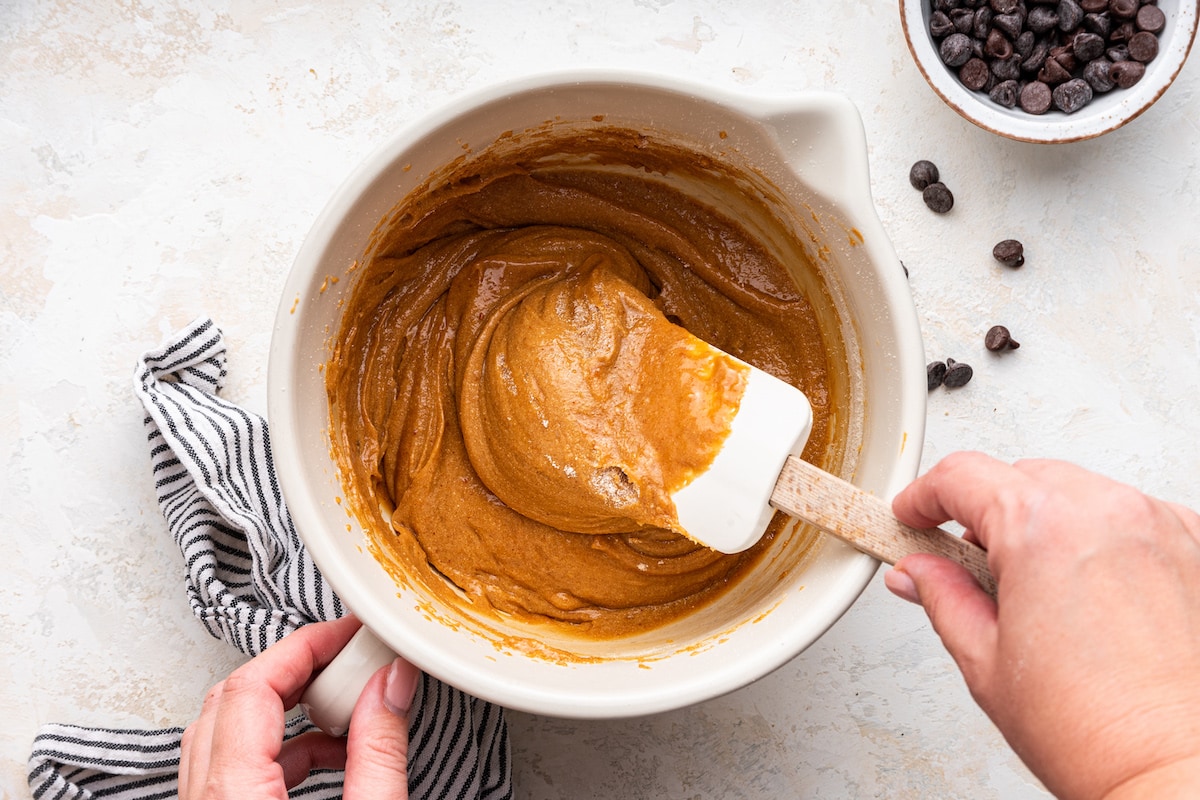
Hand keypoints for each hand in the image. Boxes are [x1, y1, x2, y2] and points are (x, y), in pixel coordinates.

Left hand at [180, 615, 418, 798]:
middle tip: (346, 658)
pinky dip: (278, 747)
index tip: (347, 634)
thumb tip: (392, 685)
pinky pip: (231, 768)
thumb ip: (380, 752)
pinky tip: (329, 753)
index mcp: (234, 795)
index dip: (305, 647)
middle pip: (231, 699)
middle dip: (294, 668)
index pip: (253, 686)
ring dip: (284, 706)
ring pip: (225, 731)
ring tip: (343, 705)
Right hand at [886, 452, 1199, 799]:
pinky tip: (1089, 588)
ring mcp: (1157, 525)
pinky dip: (1100, 536)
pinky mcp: (1194, 547)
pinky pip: (1130, 515)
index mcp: (1041, 528)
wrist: (1180, 771)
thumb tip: (918, 573)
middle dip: (984, 511)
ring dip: (1044, 521)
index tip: (914, 514)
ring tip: (1033, 587)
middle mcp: (1105, 512)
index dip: (923, 496)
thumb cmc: (1097, 732)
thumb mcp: (985, 660)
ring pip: (1078, 492)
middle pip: (1020, 477)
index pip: (961, 476)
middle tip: (964, 562)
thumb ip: (942, 598)